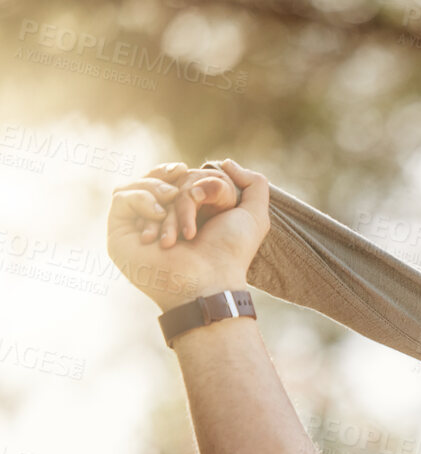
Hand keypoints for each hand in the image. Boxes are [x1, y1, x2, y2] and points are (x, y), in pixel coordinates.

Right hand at [107, 159, 266, 310]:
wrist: (209, 278)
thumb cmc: (230, 252)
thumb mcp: (254, 215)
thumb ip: (254, 185)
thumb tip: (226, 162)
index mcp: (184, 214)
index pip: (172, 178)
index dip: (179, 172)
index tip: (188, 174)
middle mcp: (159, 220)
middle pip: (155, 180)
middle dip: (174, 183)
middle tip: (187, 193)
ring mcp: (137, 225)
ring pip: (137, 186)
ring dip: (159, 191)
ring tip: (174, 209)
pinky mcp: (119, 232)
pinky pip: (121, 196)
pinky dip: (142, 198)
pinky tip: (159, 214)